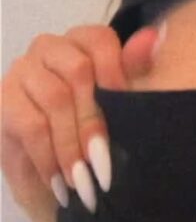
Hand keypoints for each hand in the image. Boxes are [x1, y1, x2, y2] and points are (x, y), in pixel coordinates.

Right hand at [0, 22, 162, 221]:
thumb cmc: (96, 135)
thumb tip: (153, 37)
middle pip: (78, 70)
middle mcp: (51, 47)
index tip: (130, 114)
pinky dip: (50, 158)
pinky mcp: (3, 100)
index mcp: (84, 40)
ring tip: (87, 183)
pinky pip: (30, 125)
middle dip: (95, 120)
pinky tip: (62, 184)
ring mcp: (23, 70)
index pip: (100, 40)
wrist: (62, 181)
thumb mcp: (123, 106)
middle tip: (107, 165)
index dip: (116, 74)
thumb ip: (135, 69)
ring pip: (55, 99)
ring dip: (73, 146)